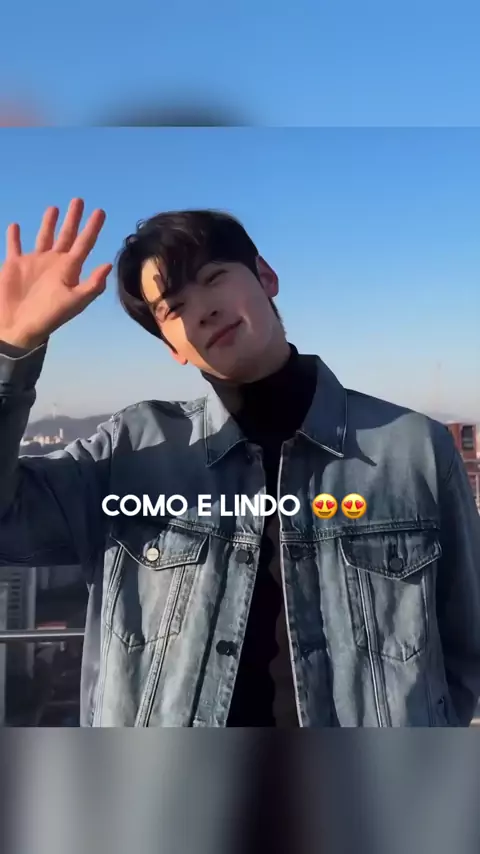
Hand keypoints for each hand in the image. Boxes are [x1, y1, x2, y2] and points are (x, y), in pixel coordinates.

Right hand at [0, 198, 111, 348]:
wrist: (19, 327)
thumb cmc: (48, 315)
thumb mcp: (73, 301)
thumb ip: (91, 285)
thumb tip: (108, 265)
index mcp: (69, 270)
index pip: (84, 244)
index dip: (92, 228)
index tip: (100, 211)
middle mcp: (54, 263)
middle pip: (66, 236)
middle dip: (73, 219)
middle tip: (78, 200)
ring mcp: (35, 263)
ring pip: (44, 237)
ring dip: (48, 223)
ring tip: (54, 208)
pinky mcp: (15, 265)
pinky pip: (15, 246)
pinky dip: (14, 236)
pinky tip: (14, 225)